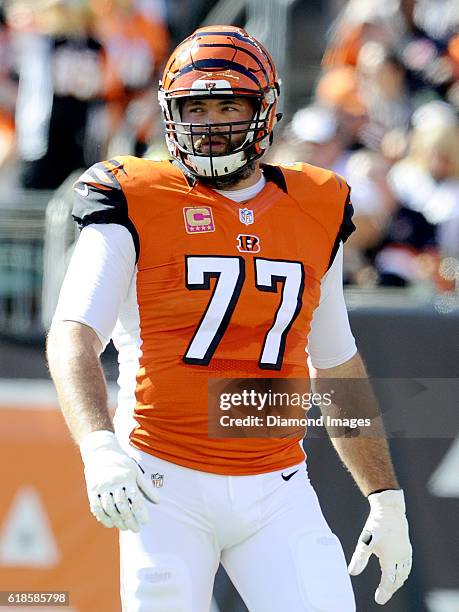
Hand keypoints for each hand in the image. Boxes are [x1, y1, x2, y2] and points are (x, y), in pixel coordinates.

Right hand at [80, 430, 158, 531]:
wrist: (100, 453)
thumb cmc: (122, 463)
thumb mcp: (135, 471)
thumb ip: (146, 487)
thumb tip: (158, 502)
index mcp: (126, 477)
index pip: (135, 498)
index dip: (141, 511)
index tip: (146, 522)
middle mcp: (114, 482)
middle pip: (122, 506)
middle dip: (130, 520)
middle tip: (137, 529)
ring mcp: (102, 487)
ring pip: (110, 509)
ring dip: (118, 521)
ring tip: (126, 528)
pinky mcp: (92, 491)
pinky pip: (97, 508)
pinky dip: (104, 518)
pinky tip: (111, 524)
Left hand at [348, 489, 411, 604]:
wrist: (390, 510)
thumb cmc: (376, 525)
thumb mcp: (365, 541)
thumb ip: (359, 558)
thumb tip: (352, 572)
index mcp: (391, 559)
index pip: (388, 581)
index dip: (384, 592)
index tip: (378, 600)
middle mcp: (401, 558)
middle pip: (397, 580)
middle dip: (390, 589)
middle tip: (382, 596)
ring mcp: (405, 553)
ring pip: (403, 574)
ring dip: (397, 582)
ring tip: (389, 588)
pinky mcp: (407, 548)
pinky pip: (407, 566)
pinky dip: (402, 574)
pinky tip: (397, 574)